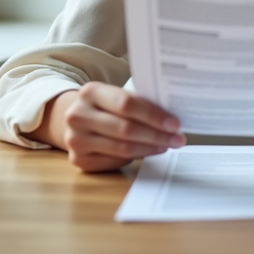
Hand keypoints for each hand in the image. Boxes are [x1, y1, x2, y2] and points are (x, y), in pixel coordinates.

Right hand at [61, 82, 185, 172]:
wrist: (77, 119)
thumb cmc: (106, 106)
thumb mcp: (116, 95)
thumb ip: (138, 102)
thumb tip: (171, 118)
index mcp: (91, 92)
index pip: (127, 104)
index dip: (153, 115)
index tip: (175, 124)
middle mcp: (78, 115)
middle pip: (126, 129)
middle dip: (157, 135)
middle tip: (178, 139)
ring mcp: (75, 139)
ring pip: (122, 148)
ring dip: (149, 148)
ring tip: (166, 145)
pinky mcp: (78, 159)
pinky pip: (114, 161)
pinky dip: (134, 157)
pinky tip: (147, 152)